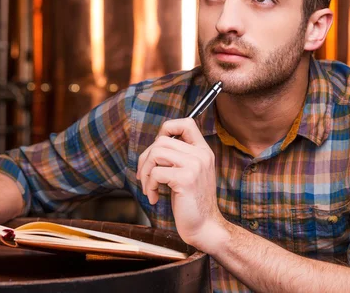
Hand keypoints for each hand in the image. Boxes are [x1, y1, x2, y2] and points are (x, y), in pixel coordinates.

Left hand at [136, 118, 224, 250]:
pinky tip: (153, 197)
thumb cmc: (191, 203)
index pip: (186, 123)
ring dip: (145, 172)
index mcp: (203, 151)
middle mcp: (201, 155)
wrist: (205, 227)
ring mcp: (195, 166)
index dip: (167, 129)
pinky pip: (156, 173)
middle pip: (162, 140)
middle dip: (146, 158)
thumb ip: (178, 157)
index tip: (157, 148)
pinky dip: (149, 185)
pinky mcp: (186, 179)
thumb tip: (154, 145)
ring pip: (156, 153)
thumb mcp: (189, 173)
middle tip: (144, 176)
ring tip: (148, 187)